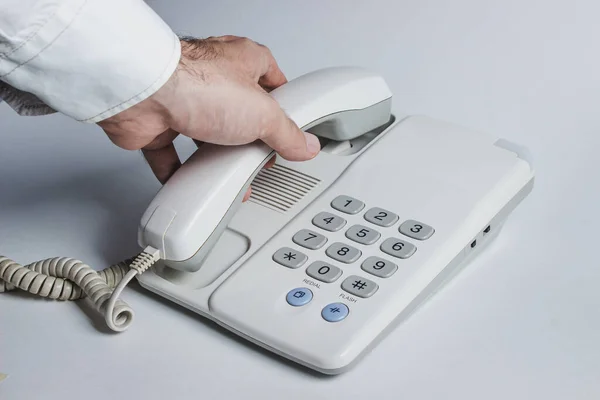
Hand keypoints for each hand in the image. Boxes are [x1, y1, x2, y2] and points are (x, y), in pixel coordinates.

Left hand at [97, 35, 319, 199]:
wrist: (142, 93)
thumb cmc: (196, 84)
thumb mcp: (262, 114)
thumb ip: (286, 133)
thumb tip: (306, 146)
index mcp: (243, 61)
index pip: (273, 78)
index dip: (283, 104)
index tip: (290, 127)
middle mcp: (213, 78)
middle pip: (239, 110)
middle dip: (249, 137)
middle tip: (260, 158)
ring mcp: (184, 100)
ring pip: (206, 132)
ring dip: (216, 156)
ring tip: (228, 175)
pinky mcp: (160, 123)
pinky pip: (171, 152)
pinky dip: (179, 171)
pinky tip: (190, 183)